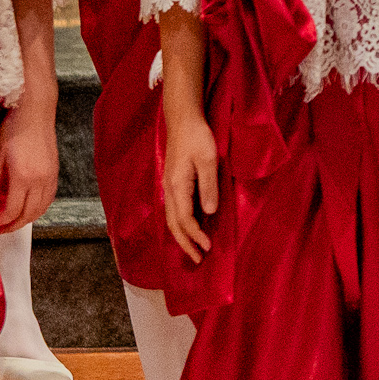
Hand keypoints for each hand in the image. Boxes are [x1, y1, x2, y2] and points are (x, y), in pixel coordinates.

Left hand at [0, 104, 59, 232]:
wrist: (36, 111)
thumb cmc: (14, 128)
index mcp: (23, 175)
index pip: (13, 210)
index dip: (1, 220)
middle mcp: (40, 179)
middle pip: (29, 214)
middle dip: (13, 226)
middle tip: (0, 229)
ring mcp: (50, 176)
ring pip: (41, 209)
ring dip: (27, 219)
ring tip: (13, 222)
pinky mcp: (55, 172)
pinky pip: (49, 198)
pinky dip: (39, 208)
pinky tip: (29, 208)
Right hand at [162, 109, 219, 262]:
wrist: (182, 119)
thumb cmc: (197, 137)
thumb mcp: (208, 160)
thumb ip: (208, 186)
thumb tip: (209, 213)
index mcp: (177, 187)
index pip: (185, 220)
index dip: (196, 236)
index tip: (208, 247)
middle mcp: (169, 190)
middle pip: (174, 224)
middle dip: (185, 244)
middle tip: (198, 259)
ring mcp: (169, 187)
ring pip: (171, 218)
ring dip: (182, 236)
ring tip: (193, 249)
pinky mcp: (172, 182)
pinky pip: (174, 210)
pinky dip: (181, 224)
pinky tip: (190, 227)